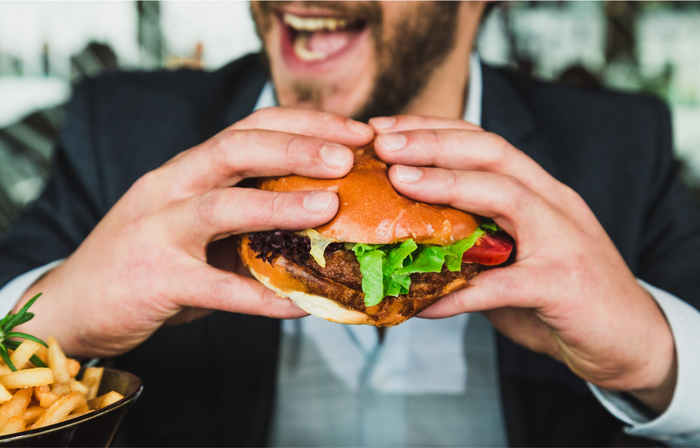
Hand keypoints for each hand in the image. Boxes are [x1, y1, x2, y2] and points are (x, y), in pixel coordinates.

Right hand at [15, 107, 373, 357]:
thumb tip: (320, 219)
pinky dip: (261, 297)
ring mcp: (157, 231)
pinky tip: (301, 305)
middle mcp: (170, 187)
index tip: (354, 132)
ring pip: (220, 207)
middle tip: (349, 155)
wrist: (73, 303)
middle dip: (296, 147)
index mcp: (187, 169)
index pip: (249, 128)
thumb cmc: (147, 258)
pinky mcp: (155, 280)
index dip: (304, 125)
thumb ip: (243, 215)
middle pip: (235, 148)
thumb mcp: (193, 223)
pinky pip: (216, 289)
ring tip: (329, 207)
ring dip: (279, 204)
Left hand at [370, 115, 675, 413]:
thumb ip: (474, 243)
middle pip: (492, 152)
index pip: (484, 142)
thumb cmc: (562, 296)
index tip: (384, 130)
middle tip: (382, 143)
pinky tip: (421, 302)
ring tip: (398, 181)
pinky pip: (501, 285)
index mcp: (539, 191)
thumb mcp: (516, 256)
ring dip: (447, 183)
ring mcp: (563, 239)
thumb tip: (407, 241)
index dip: (433, 129)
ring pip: (505, 194)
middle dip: (434, 141)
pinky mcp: (564, 284)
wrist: (629, 340)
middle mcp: (553, 203)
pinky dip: (458, 291)